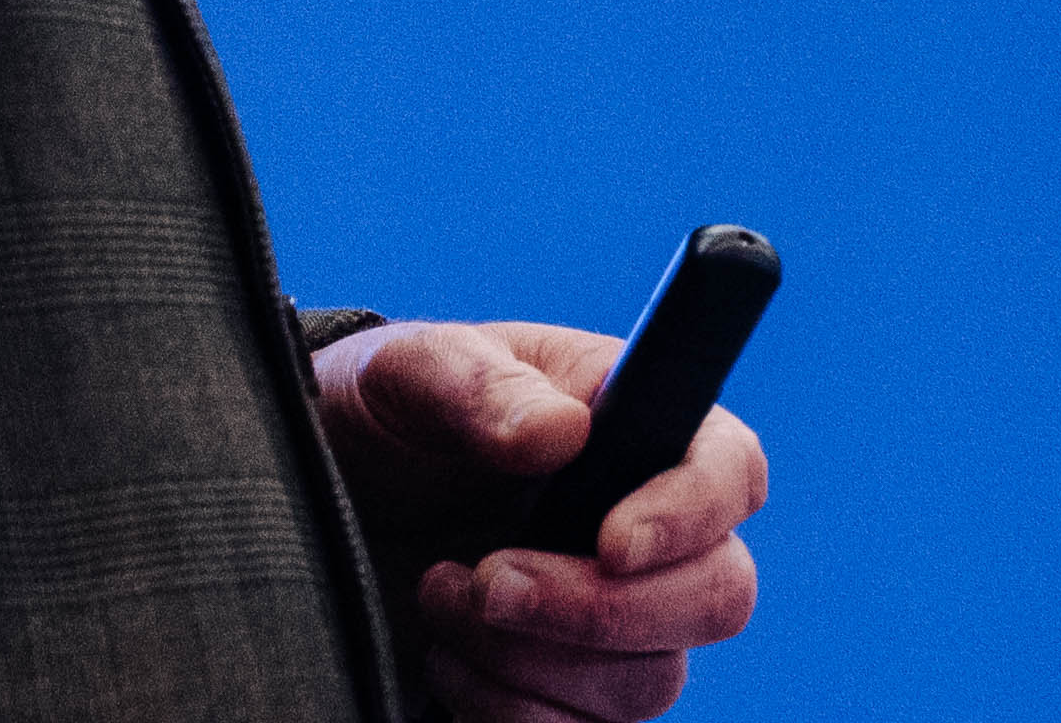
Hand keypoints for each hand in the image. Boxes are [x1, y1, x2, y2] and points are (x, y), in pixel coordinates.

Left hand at [310, 316, 767, 720]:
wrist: (329, 507)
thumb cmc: (384, 417)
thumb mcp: (408, 372)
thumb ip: (477, 386)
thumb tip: (560, 432)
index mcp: (631, 428)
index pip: (730, 471)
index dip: (691, 516)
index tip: (610, 545)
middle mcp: (644, 532)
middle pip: (716, 596)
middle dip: (599, 608)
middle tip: (491, 580)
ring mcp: (615, 623)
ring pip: (646, 682)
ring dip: (531, 658)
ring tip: (437, 596)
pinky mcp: (569, 694)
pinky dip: (511, 715)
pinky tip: (444, 661)